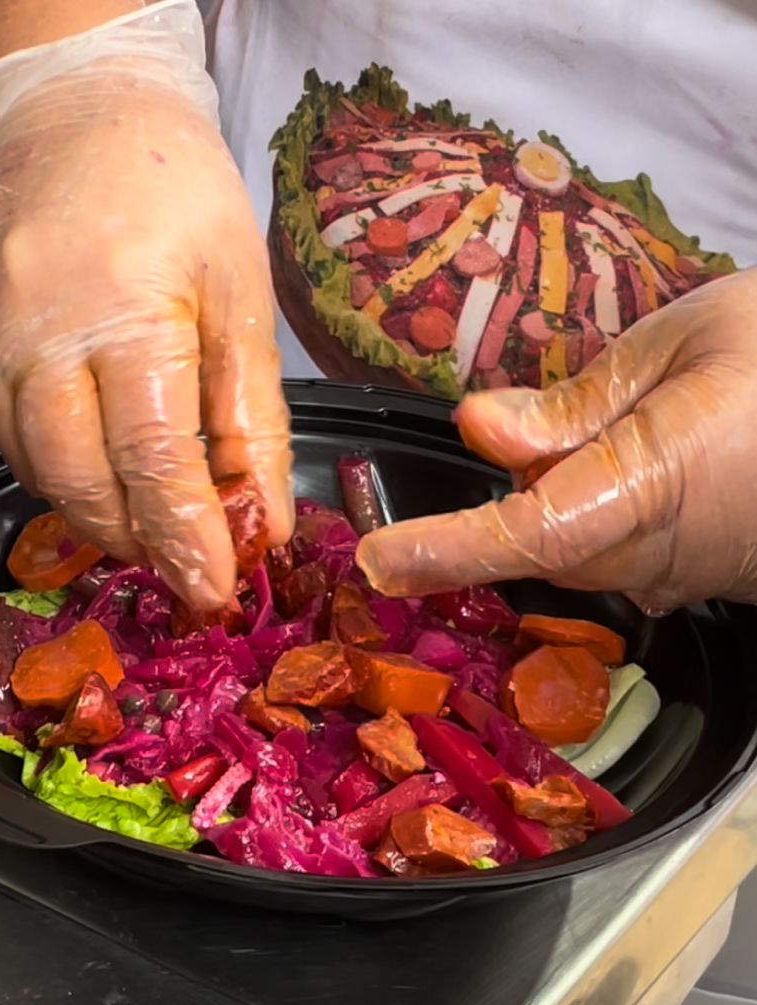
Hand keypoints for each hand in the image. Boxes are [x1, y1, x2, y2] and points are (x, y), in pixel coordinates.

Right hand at [0, 0, 291, 608]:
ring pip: (30, 468)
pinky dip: (53, 459)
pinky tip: (94, 449)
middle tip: (181, 559)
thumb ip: (248, 415)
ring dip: (93, 506)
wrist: (68, 118)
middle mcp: (35, 337)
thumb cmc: (172, 195)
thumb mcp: (239, 292)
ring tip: (146, 511)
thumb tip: (261, 524)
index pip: (151, 460)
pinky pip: (3, 429)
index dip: (184, 538)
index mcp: (124, 315)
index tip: (212, 593)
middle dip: (133, 538)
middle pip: (76, 482)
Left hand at [357, 269, 756, 613]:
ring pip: (578, 548)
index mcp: (655, 484)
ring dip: (556, 502)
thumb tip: (483, 430)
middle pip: (539, 543)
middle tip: (507, 434)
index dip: (444, 551)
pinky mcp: (710, 578)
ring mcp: (691, 573)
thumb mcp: (685, 343)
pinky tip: (642, 459)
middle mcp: (665, 550)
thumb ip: (575, 401)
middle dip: (501, 502)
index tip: (376, 562)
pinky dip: (601, 512)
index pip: (525, 535)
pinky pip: (624, 553)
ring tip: (609, 431)